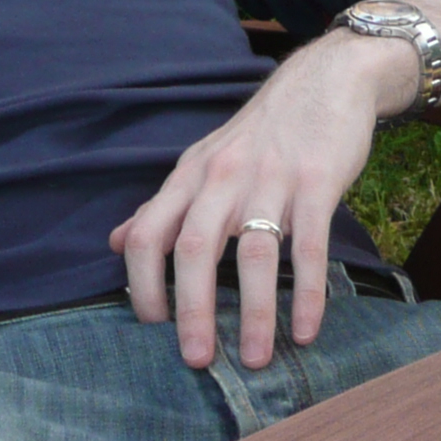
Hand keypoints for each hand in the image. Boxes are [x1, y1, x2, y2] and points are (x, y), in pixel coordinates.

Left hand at [110, 33, 404, 370]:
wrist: (325, 79)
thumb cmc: (261, 134)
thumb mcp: (204, 163)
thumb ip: (163, 206)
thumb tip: (115, 242)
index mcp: (191, 176)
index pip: (149, 232)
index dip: (142, 281)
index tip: (151, 327)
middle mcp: (223, 177)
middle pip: (193, 247)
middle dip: (192, 308)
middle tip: (197, 360)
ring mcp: (271, 179)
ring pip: (253, 253)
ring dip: (255, 312)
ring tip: (256, 359)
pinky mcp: (317, 183)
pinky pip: (308, 246)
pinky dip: (306, 292)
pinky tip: (305, 330)